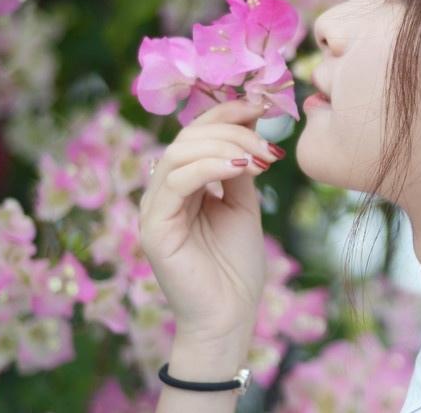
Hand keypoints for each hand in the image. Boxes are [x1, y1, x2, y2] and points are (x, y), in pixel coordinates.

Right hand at [138, 99, 282, 348]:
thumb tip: (250, 127)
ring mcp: (155, 209)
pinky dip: (209, 167)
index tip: (262, 105)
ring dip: (224, 146)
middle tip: (266, 140)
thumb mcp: (244, 205)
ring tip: (258, 158)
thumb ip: (240, 168)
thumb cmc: (236, 265)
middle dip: (231, 129)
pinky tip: (240, 168)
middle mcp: (164, 193)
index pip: (196, 134)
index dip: (226, 114)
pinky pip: (175, 182)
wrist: (230, 315)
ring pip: (179, 153)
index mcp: (184, 185)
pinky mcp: (154, 228)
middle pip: (187, 138)